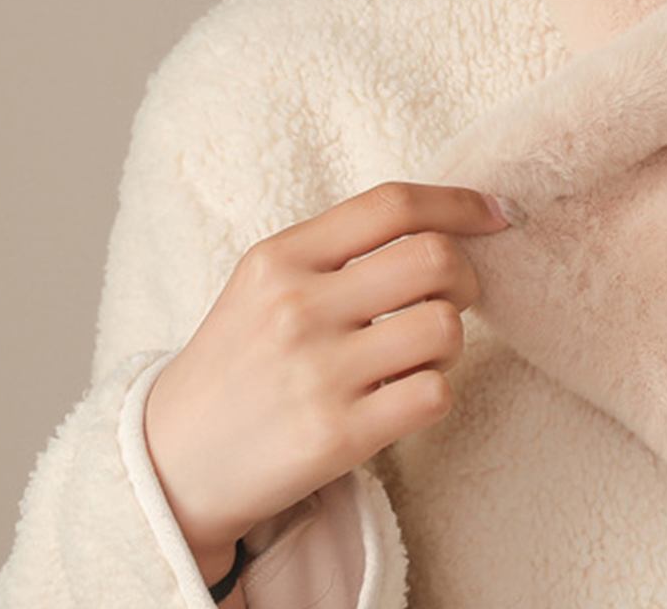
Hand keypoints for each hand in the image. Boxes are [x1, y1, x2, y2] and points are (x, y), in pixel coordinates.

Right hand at [144, 182, 506, 580]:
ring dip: (452, 338)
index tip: (496, 214)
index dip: (460, 202)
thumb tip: (446, 219)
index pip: (392, 204)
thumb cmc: (239, 360)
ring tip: (423, 352)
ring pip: (444, 325)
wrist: (170, 464)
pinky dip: (436, 391)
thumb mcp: (266, 283)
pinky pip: (433, 393)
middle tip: (456, 295)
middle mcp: (297, 307)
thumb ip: (341, 247)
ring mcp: (316, 373)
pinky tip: (405, 394)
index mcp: (281, 258)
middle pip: (433, 258)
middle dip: (467, 273)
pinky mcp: (335, 436)